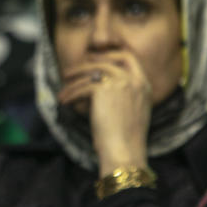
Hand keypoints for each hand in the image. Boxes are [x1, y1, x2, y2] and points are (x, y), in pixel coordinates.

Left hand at [57, 51, 150, 175]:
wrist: (124, 151)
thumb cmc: (125, 141)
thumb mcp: (130, 114)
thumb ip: (122, 97)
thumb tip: (97, 89)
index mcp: (144, 86)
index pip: (129, 58)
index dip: (110, 55)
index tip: (95, 60)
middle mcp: (134, 81)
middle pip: (106, 61)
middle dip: (87, 63)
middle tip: (73, 71)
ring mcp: (120, 83)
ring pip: (90, 73)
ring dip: (73, 82)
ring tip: (62, 91)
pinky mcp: (103, 89)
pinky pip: (82, 87)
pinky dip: (70, 94)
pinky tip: (64, 101)